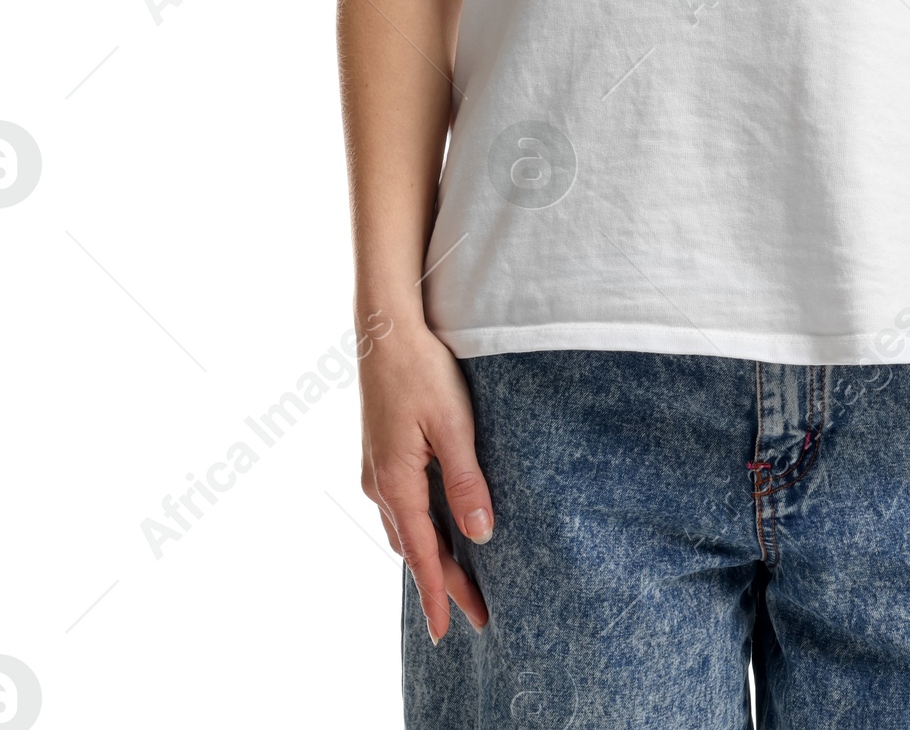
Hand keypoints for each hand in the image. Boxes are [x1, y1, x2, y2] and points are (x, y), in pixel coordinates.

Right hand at [359, 320, 493, 641]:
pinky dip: (420, 529)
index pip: (422, 553)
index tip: (450, 630)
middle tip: (473, 614)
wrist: (385, 331)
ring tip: (458, 583)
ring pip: (405, 528)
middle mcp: (380, 484)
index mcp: (397, 482)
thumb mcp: (453, 426)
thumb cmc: (422, 372)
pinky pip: (402, 507)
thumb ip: (466, 481)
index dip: (439, 592)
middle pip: (414, 547)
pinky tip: (437, 530)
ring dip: (429, 557)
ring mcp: (377, 470)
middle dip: (441, 582)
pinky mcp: (382, 455)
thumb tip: (480, 536)